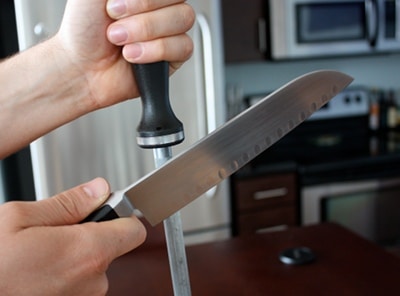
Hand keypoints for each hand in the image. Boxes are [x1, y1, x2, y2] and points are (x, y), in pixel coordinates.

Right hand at [0, 178, 145, 295]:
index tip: (110, 210)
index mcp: (87, 251)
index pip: (134, 230)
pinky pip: (78, 285)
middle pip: (110, 247)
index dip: (123, 216)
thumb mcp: (20, 218)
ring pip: (91, 267)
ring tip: (39, 256)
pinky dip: (64, 276)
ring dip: (73, 258)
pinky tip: (38, 273)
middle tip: (55, 234)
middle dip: (89, 236)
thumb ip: (68, 203)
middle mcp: (93, 281)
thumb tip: (98, 188)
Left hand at [56, 0, 194, 107]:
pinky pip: (183, 47)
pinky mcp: (174, 56)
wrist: (82, 68)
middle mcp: (159, 7)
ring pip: (184, 20)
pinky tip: (135, 55)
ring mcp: (169, 30)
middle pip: (179, 0)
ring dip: (147, 32)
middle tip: (115, 24)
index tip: (114, 5)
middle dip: (143, 15)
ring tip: (121, 42)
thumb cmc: (84, 30)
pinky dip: (156, 51)